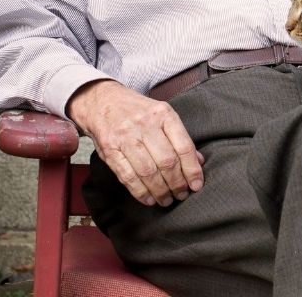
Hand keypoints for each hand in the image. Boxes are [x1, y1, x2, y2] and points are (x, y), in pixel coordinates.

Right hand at [67, 79, 204, 206]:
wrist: (102, 101)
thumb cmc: (137, 111)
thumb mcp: (162, 114)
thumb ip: (179, 137)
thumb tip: (199, 161)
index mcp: (163, 114)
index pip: (184, 146)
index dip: (192, 170)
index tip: (196, 185)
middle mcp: (145, 124)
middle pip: (167, 162)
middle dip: (177, 184)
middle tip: (181, 195)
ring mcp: (126, 137)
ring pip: (148, 172)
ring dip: (160, 191)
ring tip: (167, 200)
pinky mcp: (110, 150)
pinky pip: (127, 176)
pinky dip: (140, 192)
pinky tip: (149, 199)